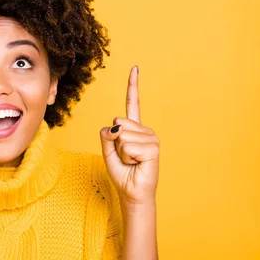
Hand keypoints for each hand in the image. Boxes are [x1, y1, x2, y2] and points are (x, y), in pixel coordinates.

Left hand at [100, 66, 159, 204]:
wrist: (131, 191)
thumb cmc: (121, 171)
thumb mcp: (107, 149)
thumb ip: (106, 134)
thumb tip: (116, 126)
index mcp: (133, 127)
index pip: (132, 103)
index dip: (133, 85)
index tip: (135, 68)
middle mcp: (144, 129)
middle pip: (117, 123)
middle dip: (114, 142)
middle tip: (124, 156)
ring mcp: (151, 137)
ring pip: (122, 136)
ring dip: (121, 152)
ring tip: (131, 161)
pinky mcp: (153, 148)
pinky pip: (128, 146)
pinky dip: (127, 157)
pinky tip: (137, 163)